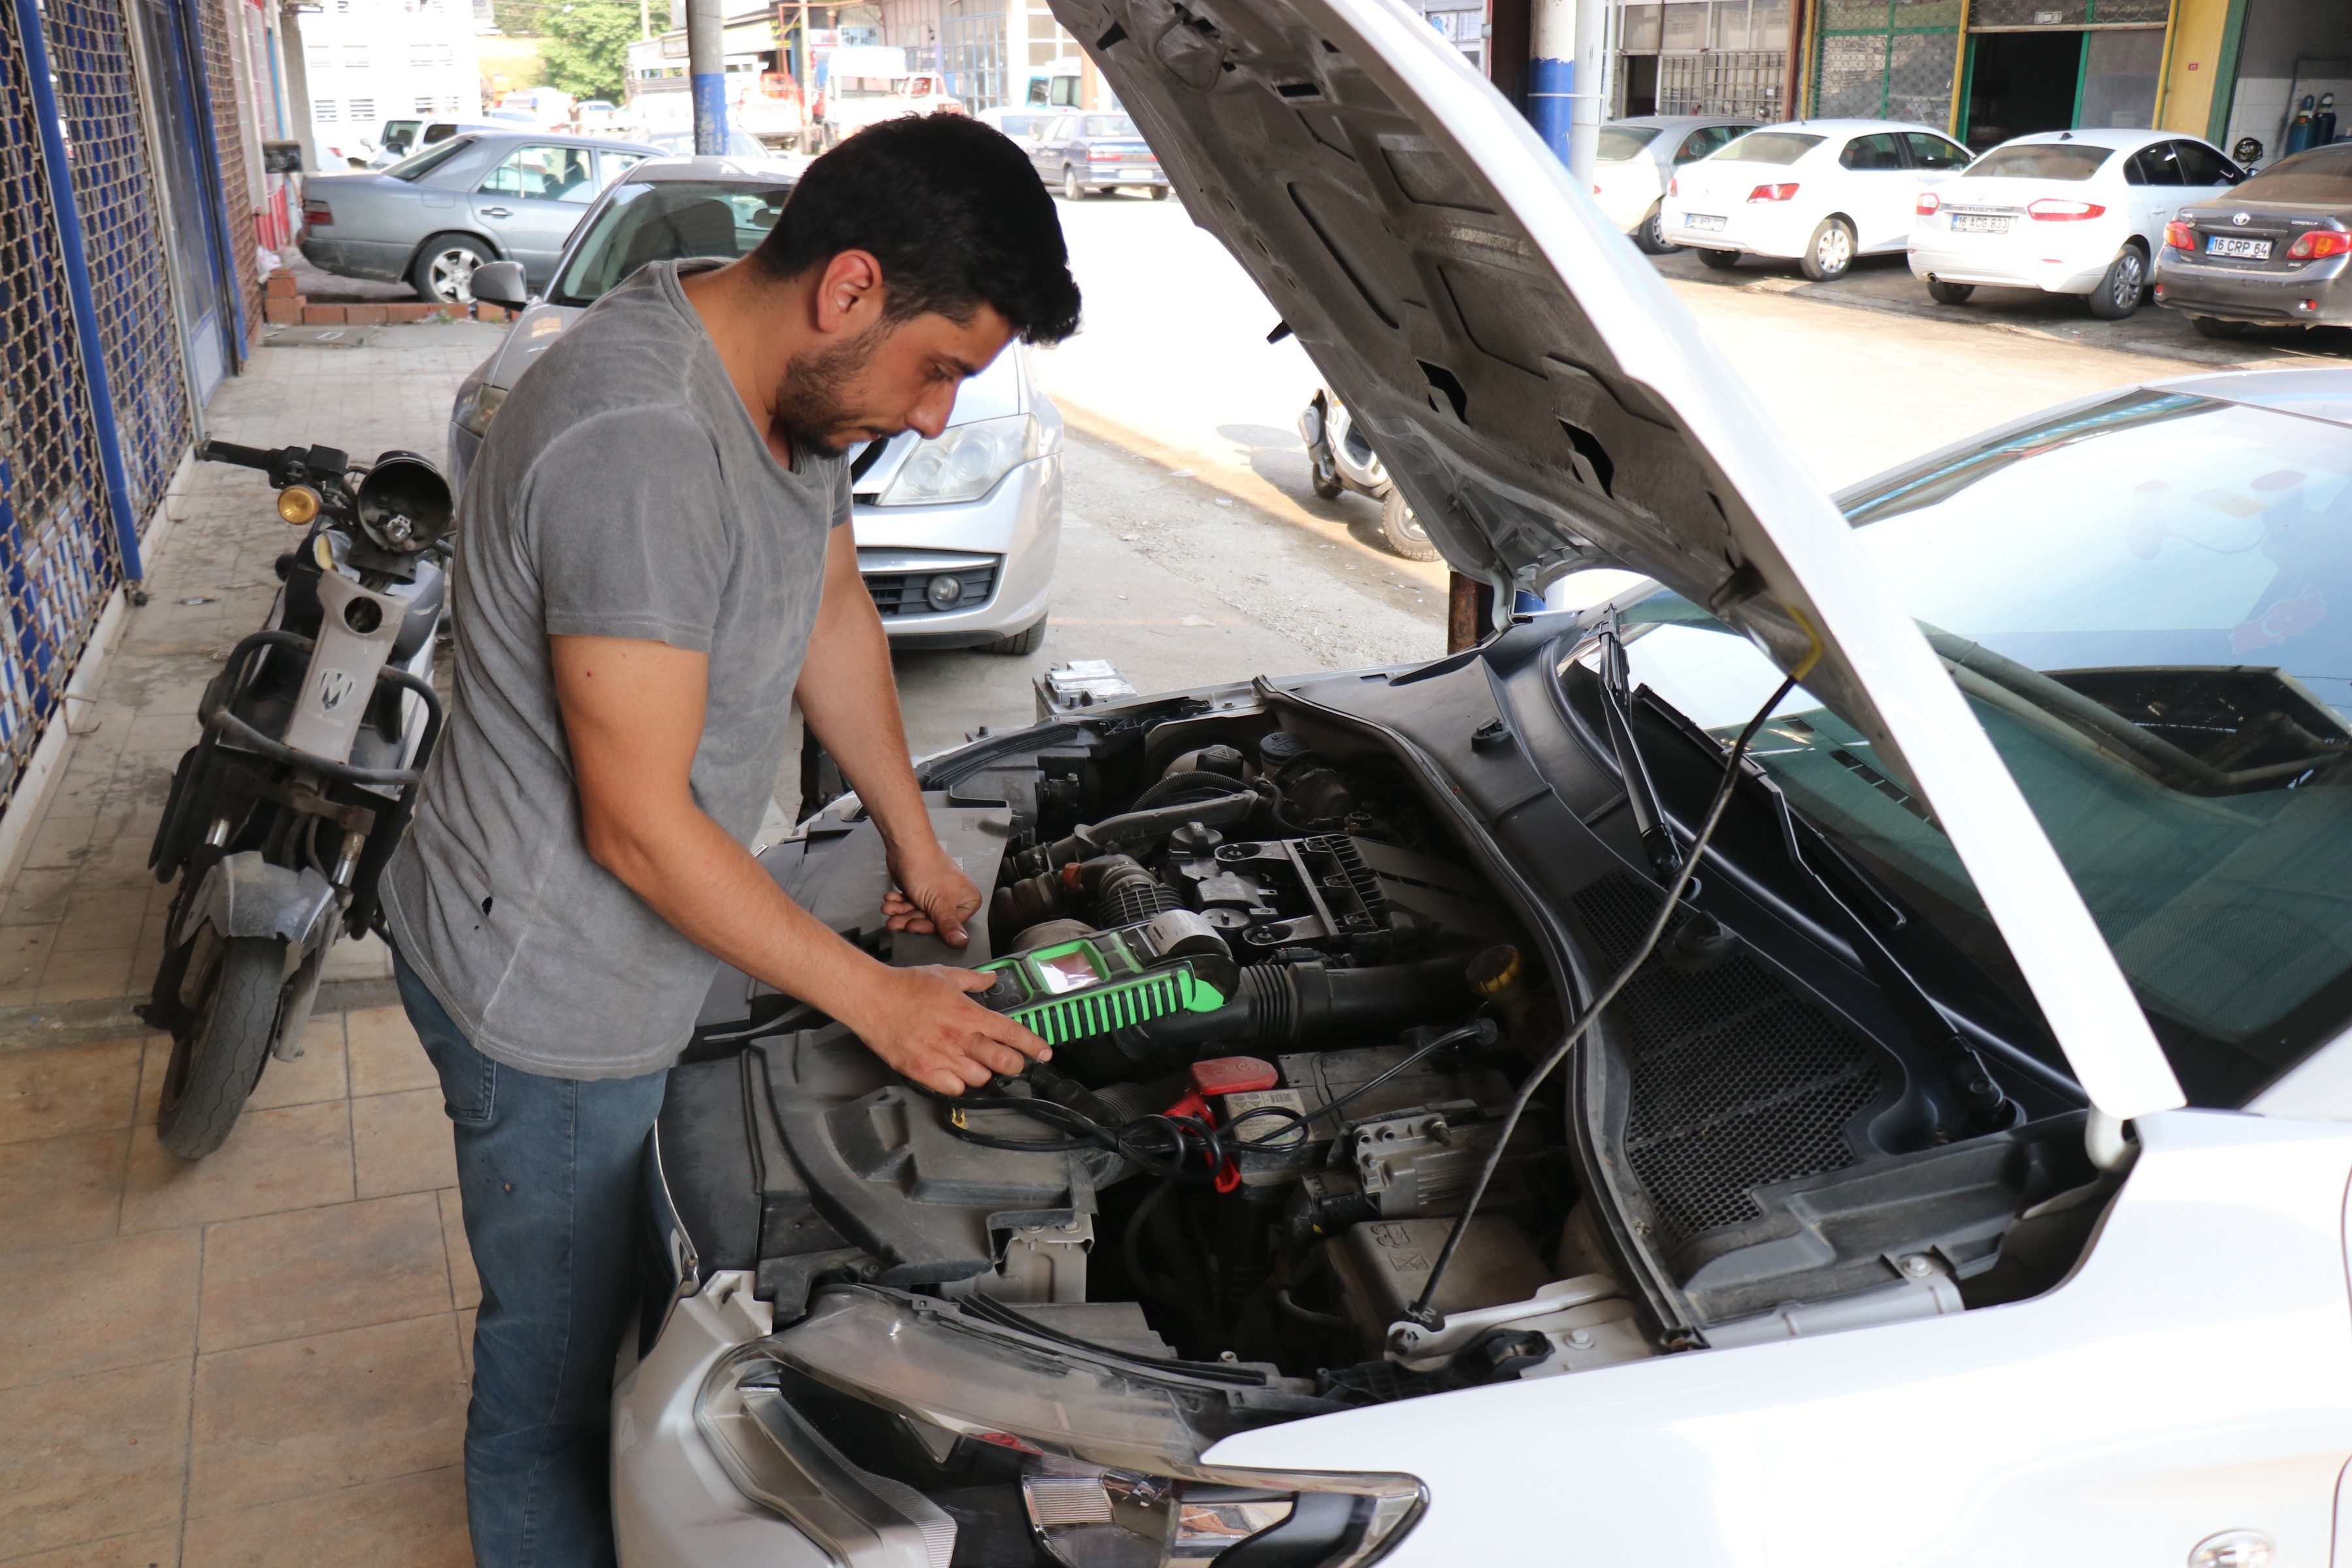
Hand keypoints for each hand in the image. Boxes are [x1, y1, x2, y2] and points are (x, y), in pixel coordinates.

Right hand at [843, 964, 1048, 1094]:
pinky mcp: (923, 1071)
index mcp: (969, 1014)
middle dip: (1013, 1064)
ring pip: (980, 1079)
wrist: (872, 999)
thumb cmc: (905, 986)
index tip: (1044, 1053)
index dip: (1033, 1046)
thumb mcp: (945, 975)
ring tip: (973, 1062)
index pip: (1012, 1033)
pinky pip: (954, 1089)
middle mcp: (960, 1038)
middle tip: (1009, 1061)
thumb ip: (973, 980)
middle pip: (1003, 1063)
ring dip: (982, 1073)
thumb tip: (991, 979)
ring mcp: (942, 1057)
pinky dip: (958, 1084)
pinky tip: (953, 1073)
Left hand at [883, 837, 983, 947]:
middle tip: (894, 921)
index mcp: (968, 900)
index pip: (948, 925)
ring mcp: (937, 894)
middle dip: (909, 919)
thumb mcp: (939, 903)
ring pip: (918, 913)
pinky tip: (891, 898)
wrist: (906, 847)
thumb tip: (963, 943)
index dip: (928, 927)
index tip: (913, 925)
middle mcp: (955, 898)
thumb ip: (949, 924)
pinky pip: (911, 904)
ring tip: (889, 908)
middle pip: (931, 920)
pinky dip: (899, 902)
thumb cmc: (927, 871)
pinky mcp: (922, 890)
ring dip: (900, 911)